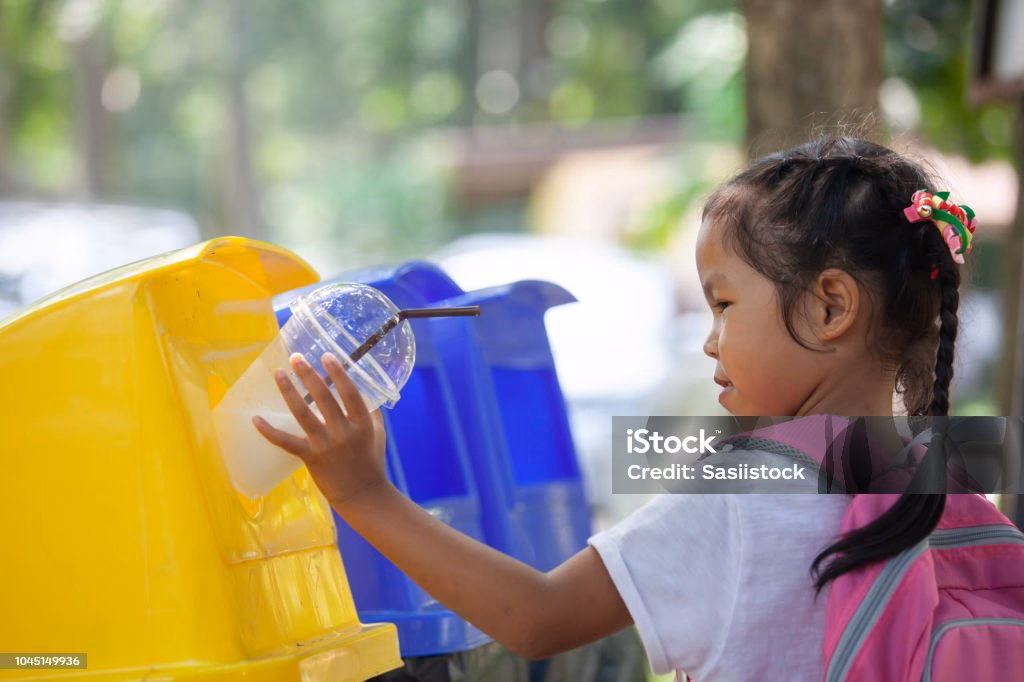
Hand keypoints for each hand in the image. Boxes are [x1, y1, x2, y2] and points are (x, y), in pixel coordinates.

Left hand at [252, 351, 391, 508]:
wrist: (363, 495)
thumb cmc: (372, 462)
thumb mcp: (378, 434)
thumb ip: (371, 412)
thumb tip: (365, 390)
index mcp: (362, 423)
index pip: (349, 392)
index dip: (338, 373)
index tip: (326, 356)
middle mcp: (343, 431)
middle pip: (323, 397)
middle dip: (308, 374)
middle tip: (296, 358)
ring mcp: (325, 445)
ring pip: (303, 413)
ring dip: (289, 391)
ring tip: (279, 374)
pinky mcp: (310, 458)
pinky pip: (286, 442)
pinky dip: (269, 431)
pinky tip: (256, 418)